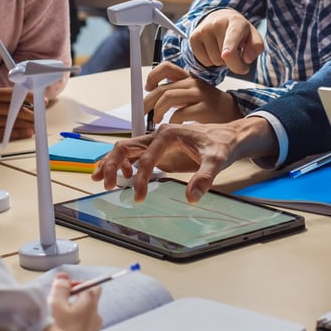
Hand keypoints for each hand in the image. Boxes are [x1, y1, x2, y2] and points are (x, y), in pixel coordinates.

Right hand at [0, 87, 35, 142]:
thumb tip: (19, 101)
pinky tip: (27, 132)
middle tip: (41, 114)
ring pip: (13, 122)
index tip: (40, 100)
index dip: (30, 97)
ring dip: (27, 123)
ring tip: (36, 124)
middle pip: (16, 109)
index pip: (15, 94)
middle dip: (32, 112)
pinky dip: (18, 133)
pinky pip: (5, 133)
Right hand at [47, 273, 101, 330]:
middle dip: (73, 299)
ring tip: (58, 320)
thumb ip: (60, 288)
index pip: (92, 285)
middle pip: (88, 300)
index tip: (64, 289)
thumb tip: (64, 277)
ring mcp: (94, 330)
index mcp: (90, 302)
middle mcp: (96, 315)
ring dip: (73, 314)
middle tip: (58, 304)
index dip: (78, 284)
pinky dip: (74, 327)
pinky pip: (82, 329)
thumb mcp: (55, 304)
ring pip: (84, 315)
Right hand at [91, 116, 276, 202]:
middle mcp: (158, 134)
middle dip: (112, 164)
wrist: (230, 136)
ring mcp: (156, 140)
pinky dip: (121, 162)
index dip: (141, 178)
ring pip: (125, 148)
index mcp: (169, 134)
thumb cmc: (222, 145)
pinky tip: (121, 176)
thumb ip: (204, 178)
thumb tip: (192, 197)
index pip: (147, 157)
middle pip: (126, 146)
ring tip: (100, 179)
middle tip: (106, 184)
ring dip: (111, 162)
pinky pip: (133, 153)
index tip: (139, 196)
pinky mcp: (158, 148)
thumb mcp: (217, 161)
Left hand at [143, 62, 241, 124]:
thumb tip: (151, 96)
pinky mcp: (204, 109)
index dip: (153, 76)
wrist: (232, 113)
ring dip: (157, 111)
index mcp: (188, 78)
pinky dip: (172, 121)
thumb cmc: (209, 105)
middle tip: (143, 112)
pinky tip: (174, 126)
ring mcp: (199, 95)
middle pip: (162, 88)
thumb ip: (175, 91)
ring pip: (168, 97)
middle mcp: (193, 83)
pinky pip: (180, 113)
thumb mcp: (192, 93)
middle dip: (148, 102)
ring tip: (156, 120)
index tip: (147, 88)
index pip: (166, 67)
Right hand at [188, 10, 263, 73]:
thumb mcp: (253, 36)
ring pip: (214, 61)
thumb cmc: (239, 31)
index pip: (232, 36)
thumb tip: (247, 59)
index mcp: (236, 22)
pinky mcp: (193, 37)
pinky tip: (214, 50)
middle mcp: (217, 23)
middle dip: (234, 63)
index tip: (227, 55)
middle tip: (236, 55)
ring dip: (222, 62)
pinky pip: (204, 62)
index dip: (230, 48)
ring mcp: (203, 30)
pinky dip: (210, 61)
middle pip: (225, 57)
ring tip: (224, 50)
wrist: (219, 18)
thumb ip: (256, 47)